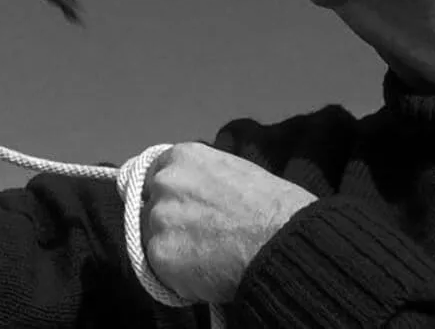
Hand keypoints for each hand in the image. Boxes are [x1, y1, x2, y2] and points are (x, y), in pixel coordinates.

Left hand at [141, 141, 316, 303]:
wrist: (283, 244)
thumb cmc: (275, 209)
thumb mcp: (235, 172)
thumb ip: (203, 179)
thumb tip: (195, 194)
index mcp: (182, 156)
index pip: (155, 177)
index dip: (169, 198)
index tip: (181, 211)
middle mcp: (164, 182)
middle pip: (150, 207)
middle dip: (169, 223)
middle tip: (200, 239)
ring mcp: (159, 217)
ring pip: (153, 239)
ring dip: (173, 250)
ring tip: (209, 258)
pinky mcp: (160, 253)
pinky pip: (160, 269)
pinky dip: (179, 277)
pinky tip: (208, 274)